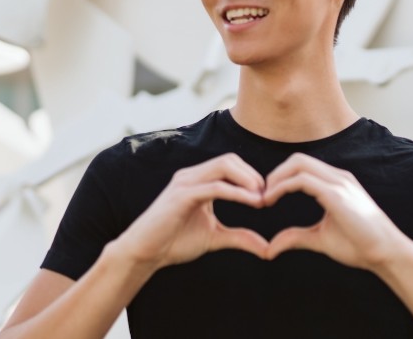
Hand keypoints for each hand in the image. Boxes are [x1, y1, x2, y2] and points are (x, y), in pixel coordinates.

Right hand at [107, 153, 269, 270]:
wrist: (144, 253)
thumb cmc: (174, 242)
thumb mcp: (215, 237)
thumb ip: (240, 237)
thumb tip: (268, 249)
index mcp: (198, 180)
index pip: (231, 165)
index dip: (253, 177)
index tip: (268, 197)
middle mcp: (191, 176)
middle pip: (230, 160)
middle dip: (253, 176)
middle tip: (269, 196)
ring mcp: (185, 183)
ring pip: (224, 167)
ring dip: (248, 180)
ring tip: (262, 198)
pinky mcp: (181, 195)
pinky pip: (215, 187)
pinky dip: (237, 192)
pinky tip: (252, 203)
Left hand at [262, 153, 412, 270]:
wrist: (386, 253)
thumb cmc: (360, 246)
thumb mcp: (320, 239)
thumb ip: (296, 237)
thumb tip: (271, 247)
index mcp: (336, 183)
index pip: (302, 166)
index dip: (280, 178)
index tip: (266, 198)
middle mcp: (337, 177)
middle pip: (297, 159)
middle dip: (275, 174)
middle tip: (260, 196)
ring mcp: (338, 183)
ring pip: (298, 164)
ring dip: (275, 178)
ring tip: (263, 199)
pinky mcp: (336, 194)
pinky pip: (302, 180)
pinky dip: (282, 187)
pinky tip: (270, 200)